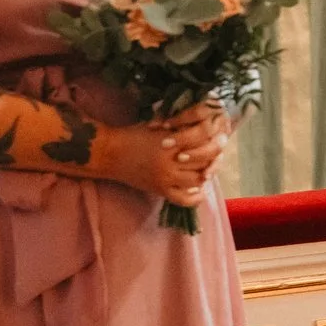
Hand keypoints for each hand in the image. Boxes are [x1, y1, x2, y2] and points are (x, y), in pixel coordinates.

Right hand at [101, 113, 226, 207]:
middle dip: (211, 159)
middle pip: (204, 162)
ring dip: (205, 176)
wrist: (108, 152)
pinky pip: (183, 199)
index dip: (212, 142)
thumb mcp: (160, 126)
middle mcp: (172, 160)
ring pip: (198, 180)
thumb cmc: (134, 134)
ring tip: (206, 170)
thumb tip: (204, 127)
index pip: (203, 144)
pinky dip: (195, 196)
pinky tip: (198, 190)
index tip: (217, 140)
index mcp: (173, 141)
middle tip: (214, 157)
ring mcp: (166, 177)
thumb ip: (181, 129)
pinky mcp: (159, 190)